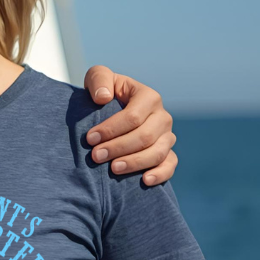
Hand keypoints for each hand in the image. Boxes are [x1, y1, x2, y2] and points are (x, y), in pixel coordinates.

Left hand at [83, 67, 177, 185]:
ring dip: (135, 163)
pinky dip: (160, 174)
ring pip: (158, 153)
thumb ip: (99, 79)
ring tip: (113, 169)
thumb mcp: (98, 78)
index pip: (133, 117)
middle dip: (118, 148)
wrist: (109, 111)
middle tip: (96, 156)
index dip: (111, 129)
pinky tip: (145, 181)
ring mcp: (167, 136)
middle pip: (145, 137)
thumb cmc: (103, 93)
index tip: (90, 139)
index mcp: (149, 97)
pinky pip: (170, 165)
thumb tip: (103, 97)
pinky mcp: (167, 152)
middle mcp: (162, 117)